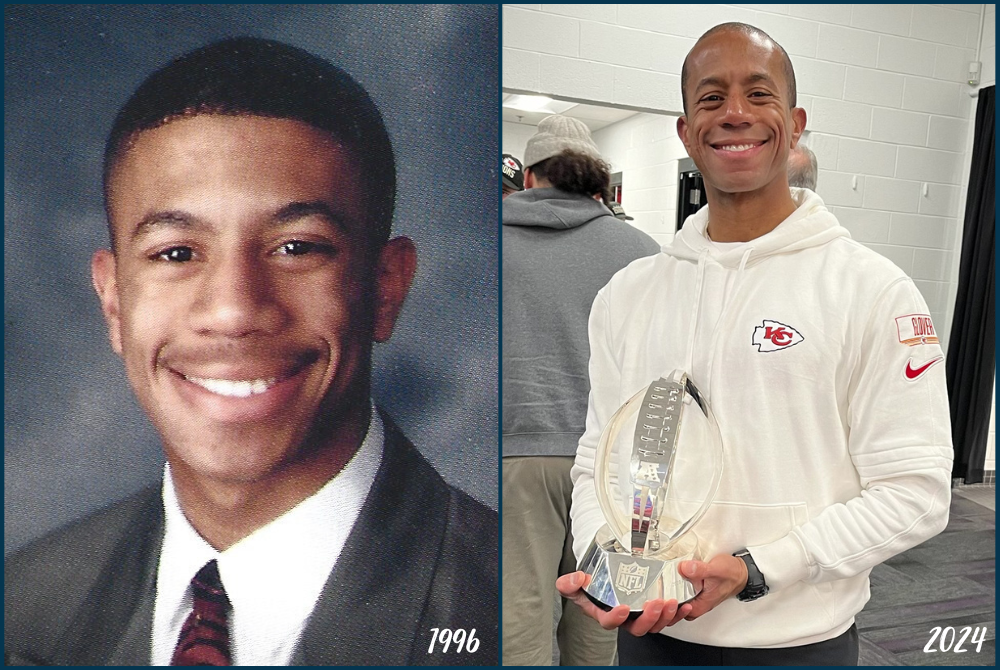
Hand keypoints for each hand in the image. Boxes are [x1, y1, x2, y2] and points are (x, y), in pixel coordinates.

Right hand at [555, 571, 692, 635]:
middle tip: (656, 603)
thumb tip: (578, 579)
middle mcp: (624, 618)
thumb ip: (569, 583)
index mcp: (604, 614)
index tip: (623, 608)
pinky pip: (667, 617)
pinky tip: (684, 604)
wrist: (600, 576)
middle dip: (649, 618)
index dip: (616, 618)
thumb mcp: (574, 583)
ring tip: (671, 603)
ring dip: (665, 616)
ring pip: (655, 624)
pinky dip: (677, 613)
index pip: (609, 622)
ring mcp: (639, 614)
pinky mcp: (653, 610)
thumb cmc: (588, 584)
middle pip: (638, 627)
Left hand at [660, 554, 748, 625]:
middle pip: (669, 610)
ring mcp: (691, 597)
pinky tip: (661, 577)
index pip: (673, 613)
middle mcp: (693, 604)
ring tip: (652, 582)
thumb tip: (684, 568)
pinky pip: (675, 591)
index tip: (654, 596)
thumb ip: (700, 570)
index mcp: (698, 605)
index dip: (661, 608)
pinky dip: (668, 586)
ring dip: (661, 593)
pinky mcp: (690, 589)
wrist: (740, 572)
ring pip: (671, 601)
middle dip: (658, 603)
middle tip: (649, 589)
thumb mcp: (716, 569)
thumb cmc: (731, 574)